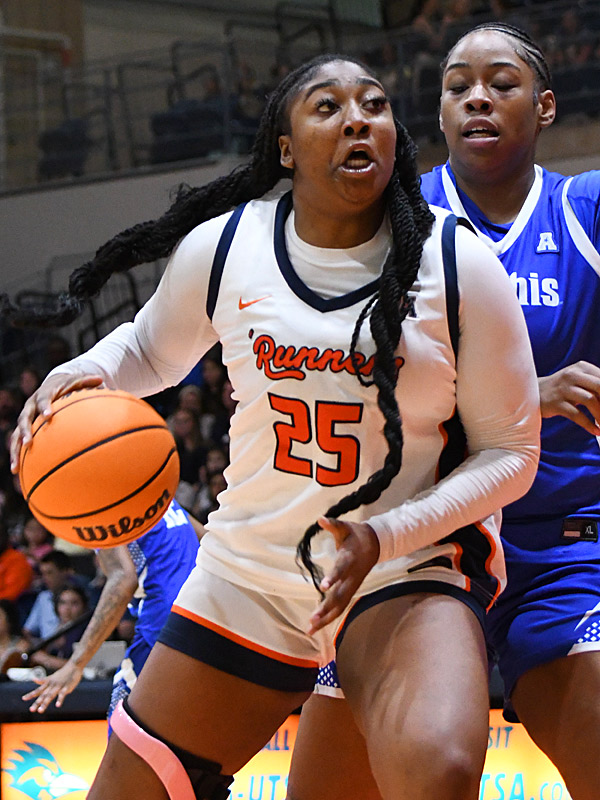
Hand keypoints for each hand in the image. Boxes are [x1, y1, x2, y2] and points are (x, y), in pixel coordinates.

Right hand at [10, 372, 103, 472]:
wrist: (51, 386)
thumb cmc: (67, 385)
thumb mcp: (77, 381)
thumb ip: (87, 381)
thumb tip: (102, 380)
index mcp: (43, 393)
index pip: (43, 399)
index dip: (44, 407)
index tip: (48, 416)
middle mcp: (30, 406)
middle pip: (24, 419)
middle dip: (26, 431)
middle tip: (29, 443)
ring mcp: (26, 418)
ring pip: (16, 435)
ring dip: (15, 450)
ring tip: (15, 467)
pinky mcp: (24, 429)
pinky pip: (18, 443)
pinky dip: (18, 457)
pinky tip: (17, 472)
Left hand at [22, 661, 83, 712]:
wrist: (74, 666)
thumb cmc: (62, 673)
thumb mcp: (51, 677)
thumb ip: (43, 680)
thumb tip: (33, 680)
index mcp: (48, 683)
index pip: (38, 690)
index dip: (31, 694)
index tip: (23, 698)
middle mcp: (52, 685)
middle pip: (43, 695)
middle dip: (37, 702)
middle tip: (31, 710)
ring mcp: (59, 686)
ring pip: (50, 695)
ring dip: (45, 703)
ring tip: (40, 710)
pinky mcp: (66, 687)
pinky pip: (62, 694)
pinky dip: (60, 700)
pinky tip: (57, 705)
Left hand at [308, 517, 379, 634]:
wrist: (375, 545)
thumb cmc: (356, 535)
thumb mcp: (345, 527)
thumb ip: (333, 524)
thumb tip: (320, 518)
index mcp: (350, 559)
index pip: (341, 569)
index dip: (333, 578)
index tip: (323, 587)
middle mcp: (352, 576)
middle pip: (340, 596)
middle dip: (326, 609)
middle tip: (312, 620)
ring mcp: (353, 585)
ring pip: (340, 605)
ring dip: (326, 618)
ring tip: (311, 629)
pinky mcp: (351, 590)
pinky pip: (341, 606)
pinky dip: (330, 616)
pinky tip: (318, 625)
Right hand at [538, 362, 599, 436]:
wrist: (531, 394)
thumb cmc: (560, 390)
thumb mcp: (578, 382)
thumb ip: (595, 386)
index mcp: (581, 368)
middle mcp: (572, 375)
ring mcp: (563, 389)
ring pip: (590, 400)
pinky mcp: (555, 403)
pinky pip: (577, 415)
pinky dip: (589, 424)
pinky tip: (596, 430)